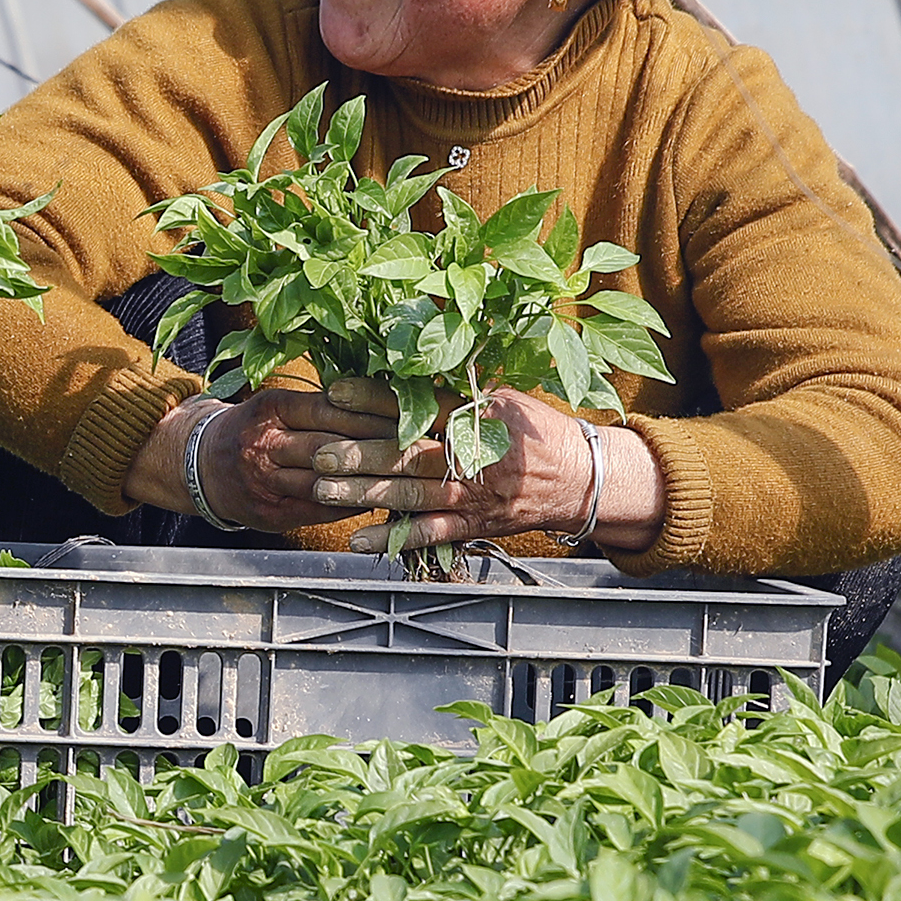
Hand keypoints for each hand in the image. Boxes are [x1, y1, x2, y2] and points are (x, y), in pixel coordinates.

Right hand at [122, 384, 403, 530]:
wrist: (200, 464)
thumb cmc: (255, 428)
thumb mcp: (279, 404)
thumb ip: (321, 404)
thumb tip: (383, 399)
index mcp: (271, 408)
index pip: (331, 410)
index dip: (372, 414)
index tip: (410, 416)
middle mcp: (265, 444)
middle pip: (332, 446)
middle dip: (380, 448)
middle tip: (422, 448)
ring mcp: (265, 482)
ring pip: (327, 482)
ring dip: (370, 481)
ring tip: (409, 478)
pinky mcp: (269, 513)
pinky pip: (318, 509)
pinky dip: (352, 505)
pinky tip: (381, 501)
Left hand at [304, 378, 660, 559]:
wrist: (582, 479)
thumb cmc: (536, 431)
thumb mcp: (504, 397)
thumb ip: (459, 387)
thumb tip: (409, 359)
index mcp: (478, 416)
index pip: (418, 405)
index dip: (375, 399)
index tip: (334, 393)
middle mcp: (473, 456)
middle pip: (408, 453)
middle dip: (359, 453)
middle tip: (318, 451)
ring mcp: (473, 495)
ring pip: (411, 495)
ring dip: (364, 495)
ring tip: (323, 490)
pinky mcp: (474, 524)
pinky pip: (428, 534)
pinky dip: (393, 540)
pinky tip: (359, 541)